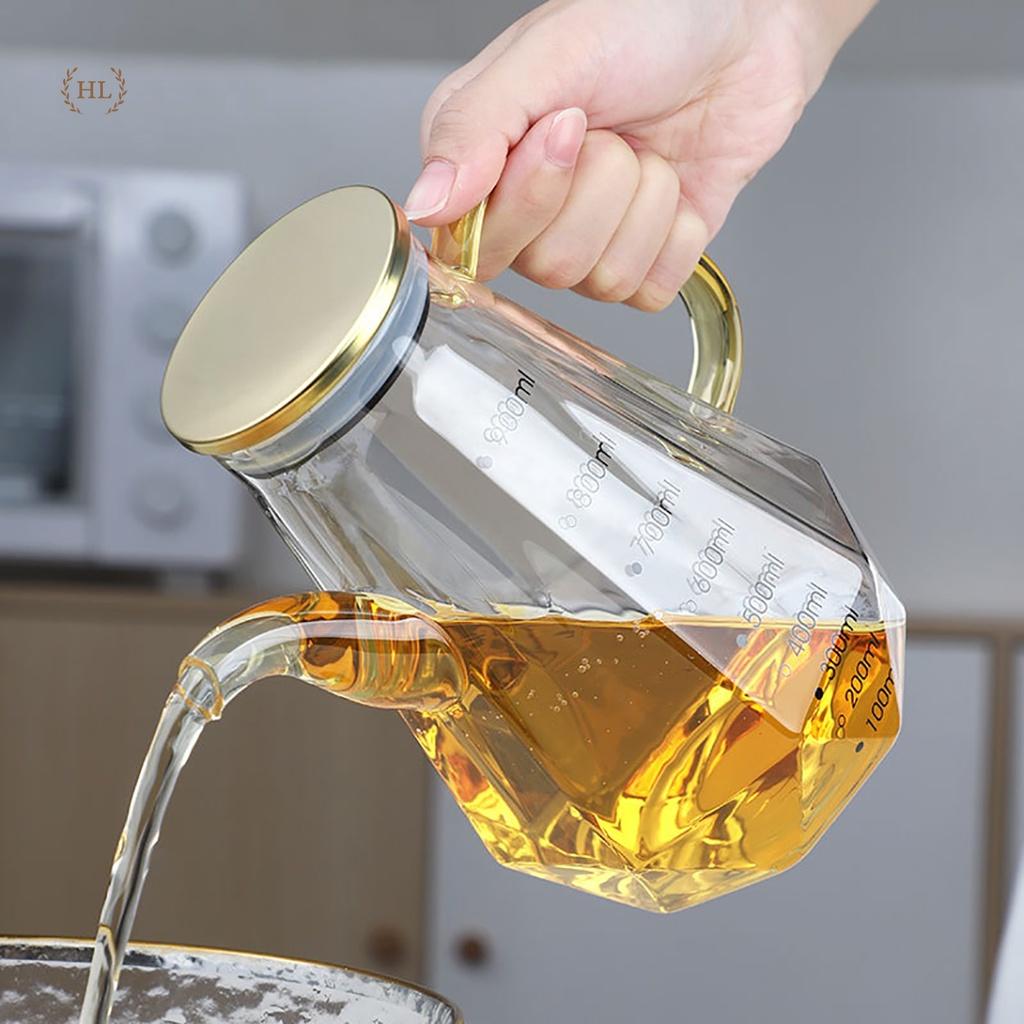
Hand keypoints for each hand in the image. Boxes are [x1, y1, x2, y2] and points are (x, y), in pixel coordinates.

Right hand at [405, 0, 873, 309]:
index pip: (477, 243)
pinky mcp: (646, 259)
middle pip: (547, 266)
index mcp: (482, 162)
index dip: (531, 196)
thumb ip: (474, 128)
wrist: (745, 26)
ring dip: (644, 203)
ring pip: (604, 281)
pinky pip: (651, 289)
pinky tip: (678, 184)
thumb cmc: (648, 20)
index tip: (567, 127)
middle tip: (613, 130)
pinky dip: (678, 233)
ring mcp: (589, 240)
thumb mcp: (548, 55)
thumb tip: (426, 208)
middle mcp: (529, 210)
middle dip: (600, 189)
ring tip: (648, 149)